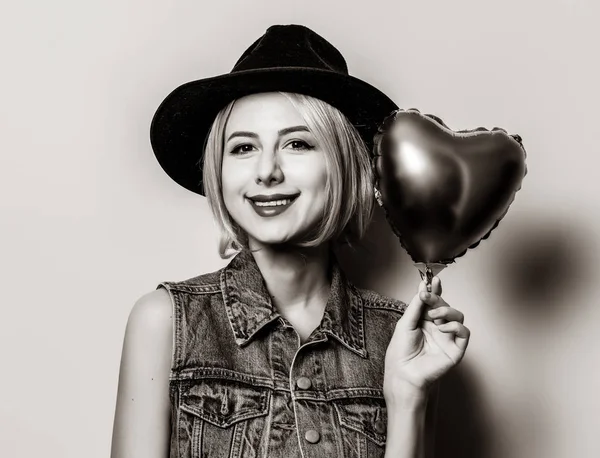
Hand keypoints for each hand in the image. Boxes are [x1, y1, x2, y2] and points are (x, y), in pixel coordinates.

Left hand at [383, 277, 469, 403]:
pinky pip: (464, 332)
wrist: (403, 372)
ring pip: (458, 316)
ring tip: (433, 316)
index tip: (435, 280)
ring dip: (447, 310)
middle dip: (437, 299)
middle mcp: (438, 327)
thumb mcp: (406, 322)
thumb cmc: (401, 350)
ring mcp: (448, 338)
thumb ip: (417, 305)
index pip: (435, 302)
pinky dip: (455, 326)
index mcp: (425, 321)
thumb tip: (423, 287)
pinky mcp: (456, 349)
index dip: (436, 290)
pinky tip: (442, 328)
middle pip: (445, 306)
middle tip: (427, 296)